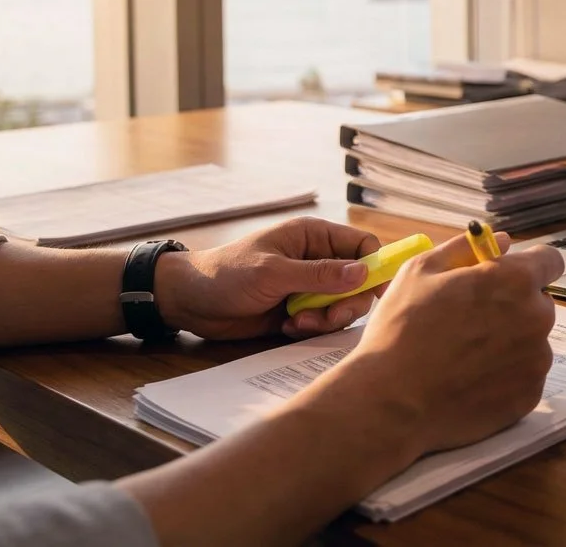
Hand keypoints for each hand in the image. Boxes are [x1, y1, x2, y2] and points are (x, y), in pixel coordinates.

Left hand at [156, 217, 381, 340]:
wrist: (189, 302)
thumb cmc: (227, 275)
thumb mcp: (274, 273)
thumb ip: (320, 274)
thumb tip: (364, 272)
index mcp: (314, 237)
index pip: (363, 245)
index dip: (375, 265)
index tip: (377, 291)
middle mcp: (317, 260)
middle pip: (359, 281)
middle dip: (348, 302)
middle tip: (329, 316)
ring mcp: (308, 286)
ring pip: (343, 304)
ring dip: (327, 318)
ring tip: (299, 323)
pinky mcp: (299, 310)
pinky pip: (324, 321)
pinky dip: (312, 329)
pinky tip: (289, 328)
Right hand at [316, 233, 563, 457]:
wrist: (390, 402)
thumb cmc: (401, 330)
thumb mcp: (420, 271)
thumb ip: (466, 248)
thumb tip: (503, 241)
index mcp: (515, 281)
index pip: (550, 261)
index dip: (527, 265)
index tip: (506, 277)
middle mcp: (538, 318)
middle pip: (538, 303)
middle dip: (513, 305)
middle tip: (470, 321)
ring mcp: (537, 360)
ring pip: (531, 341)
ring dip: (509, 342)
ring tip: (464, 356)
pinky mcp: (530, 395)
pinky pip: (524, 375)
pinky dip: (505, 376)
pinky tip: (470, 380)